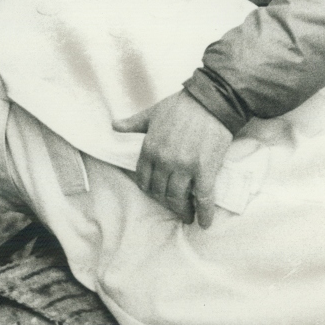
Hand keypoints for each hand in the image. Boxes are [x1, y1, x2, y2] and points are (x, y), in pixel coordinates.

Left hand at [112, 90, 231, 227]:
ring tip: (187, 216)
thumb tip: (114, 125)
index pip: (144, 180)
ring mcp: (184, 167)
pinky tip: (204, 223)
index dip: (151, 191)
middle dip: (167, 203)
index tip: (158, 195)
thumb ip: (133, 123)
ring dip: (182, 211)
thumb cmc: (181, 105)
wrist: (210, 101)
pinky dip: (204, 213)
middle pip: (160, 192)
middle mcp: (164, 161)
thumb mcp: (152, 113)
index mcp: (149, 149)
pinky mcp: (205, 170)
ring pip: (178, 198)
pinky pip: (203, 198)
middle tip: (175, 207)